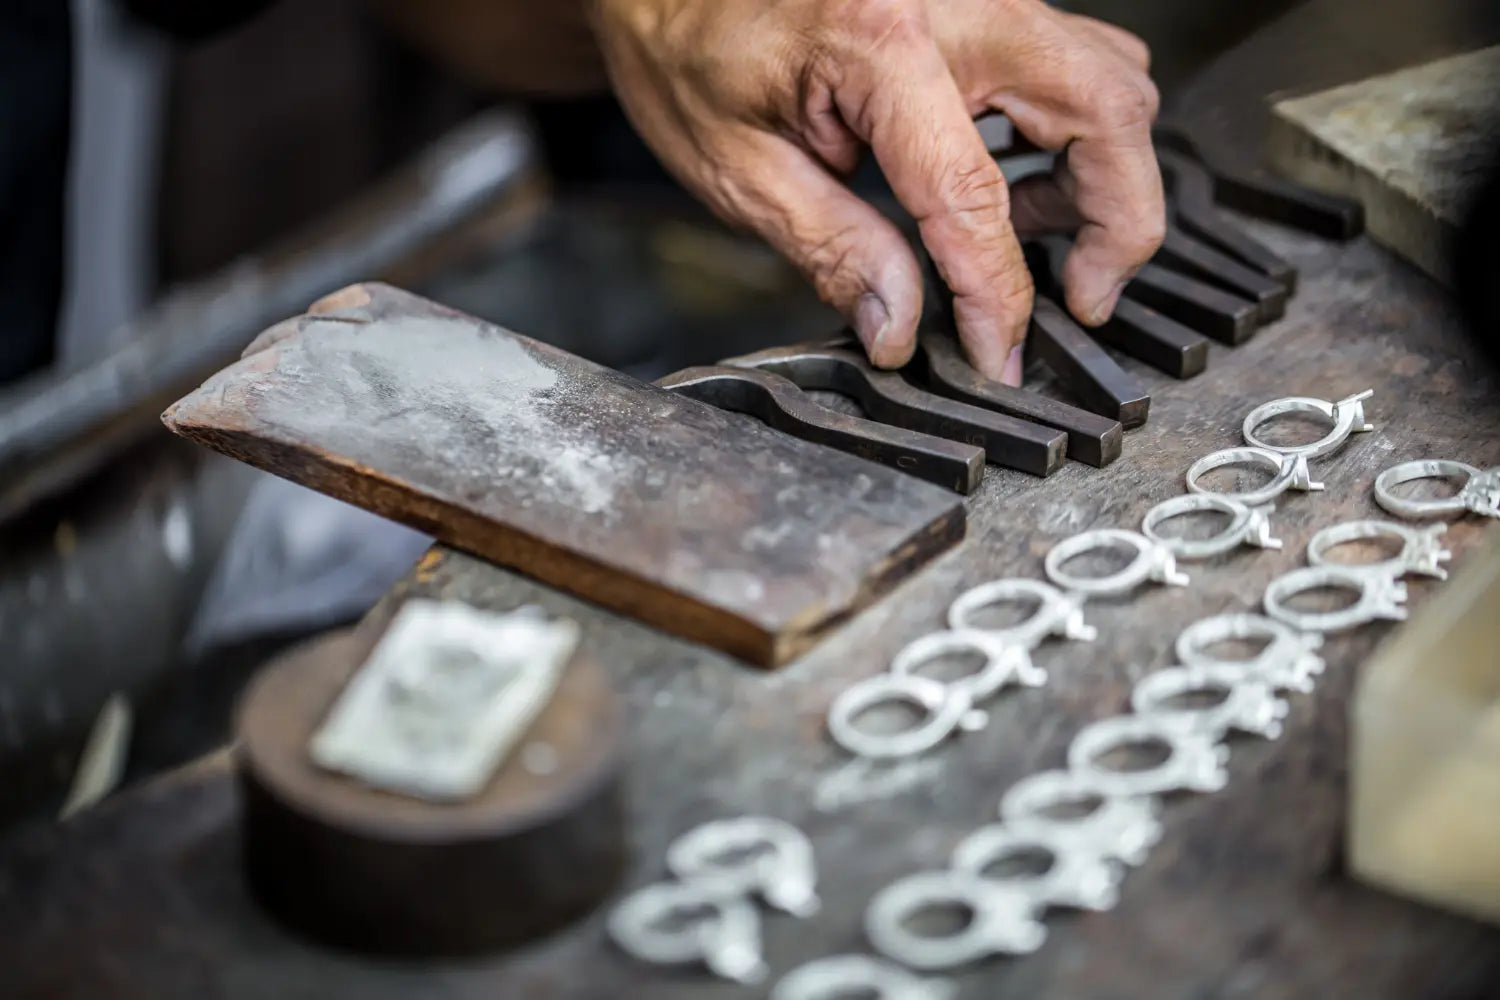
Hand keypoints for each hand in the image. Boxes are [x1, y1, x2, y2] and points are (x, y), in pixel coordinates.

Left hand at [591, 0, 1162, 383]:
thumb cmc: (690, 50)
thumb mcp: (740, 170)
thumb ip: (834, 249)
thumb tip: (902, 328)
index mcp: (879, 40)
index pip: (973, 192)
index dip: (996, 292)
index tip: (999, 355)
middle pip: (1107, 109)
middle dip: (1117, 222)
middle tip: (1079, 297)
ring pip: (1112, 82)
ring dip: (1103, 176)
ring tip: (1034, 242)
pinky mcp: (989, 1)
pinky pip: (1079, 63)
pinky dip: (1076, 135)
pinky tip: (1018, 184)